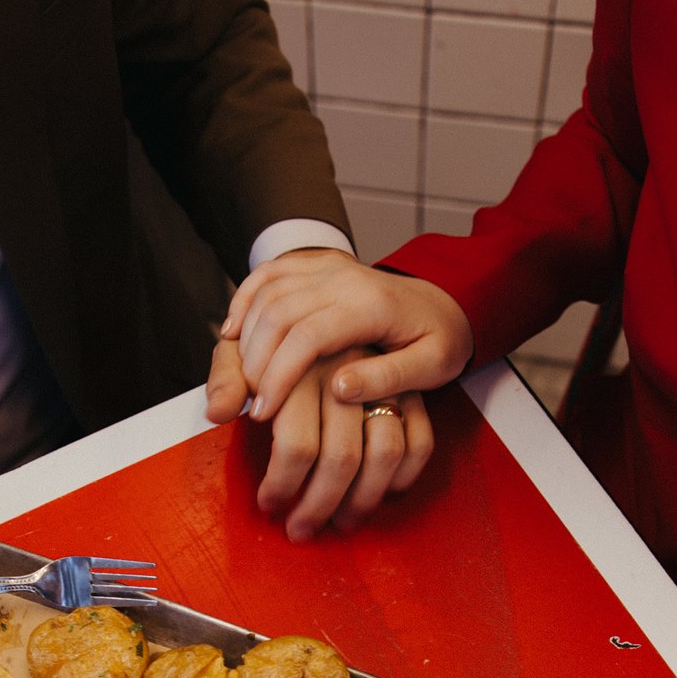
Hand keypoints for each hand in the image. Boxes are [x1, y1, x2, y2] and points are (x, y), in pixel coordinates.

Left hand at [208, 339, 432, 540]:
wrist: (328, 306)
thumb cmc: (275, 342)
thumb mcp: (242, 349)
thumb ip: (227, 377)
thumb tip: (217, 413)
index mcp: (303, 365)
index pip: (296, 445)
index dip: (281, 484)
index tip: (268, 504)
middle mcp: (348, 373)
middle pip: (340, 457)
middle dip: (317, 506)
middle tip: (299, 531)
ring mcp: (386, 383)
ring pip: (383, 455)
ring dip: (361, 502)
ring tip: (337, 525)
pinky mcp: (412, 391)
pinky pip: (420, 443)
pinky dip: (402, 477)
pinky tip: (379, 498)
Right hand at [215, 249, 474, 421]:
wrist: (445, 299)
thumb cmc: (439, 339)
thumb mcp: (432, 366)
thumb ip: (388, 378)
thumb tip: (339, 390)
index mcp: (372, 305)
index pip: (309, 336)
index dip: (279, 376)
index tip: (263, 413)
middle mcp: (345, 277)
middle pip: (279, 313)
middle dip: (255, 362)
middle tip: (248, 405)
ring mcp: (329, 266)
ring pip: (268, 293)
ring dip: (246, 337)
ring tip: (241, 381)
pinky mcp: (317, 264)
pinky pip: (269, 274)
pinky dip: (244, 300)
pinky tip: (230, 332)